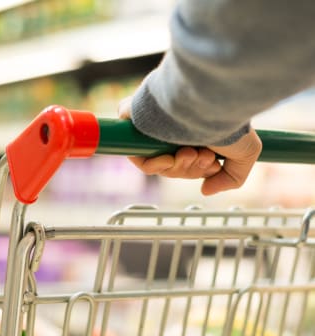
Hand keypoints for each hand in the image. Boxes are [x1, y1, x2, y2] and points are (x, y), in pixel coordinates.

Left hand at [118, 97, 261, 194]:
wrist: (212, 98)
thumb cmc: (229, 119)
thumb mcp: (246, 153)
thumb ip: (231, 178)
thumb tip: (205, 190)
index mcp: (194, 131)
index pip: (186, 162)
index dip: (197, 170)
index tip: (212, 165)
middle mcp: (173, 127)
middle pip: (172, 167)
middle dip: (190, 170)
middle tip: (204, 157)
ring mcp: (154, 125)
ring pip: (157, 164)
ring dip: (177, 167)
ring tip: (193, 153)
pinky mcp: (135, 119)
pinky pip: (138, 156)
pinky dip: (155, 165)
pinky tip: (174, 157)